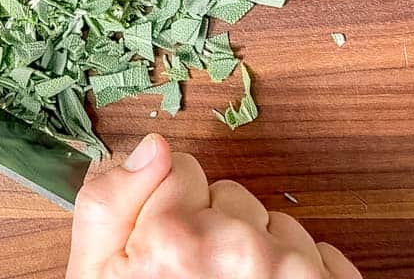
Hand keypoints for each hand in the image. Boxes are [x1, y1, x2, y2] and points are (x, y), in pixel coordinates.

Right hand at [67, 134, 359, 278]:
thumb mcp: (95, 277)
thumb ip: (109, 202)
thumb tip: (152, 147)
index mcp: (173, 236)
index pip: (179, 168)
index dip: (167, 205)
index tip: (164, 243)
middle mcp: (238, 246)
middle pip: (229, 197)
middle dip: (214, 229)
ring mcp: (291, 270)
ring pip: (275, 224)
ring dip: (259, 255)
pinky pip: (318, 252)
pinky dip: (300, 276)